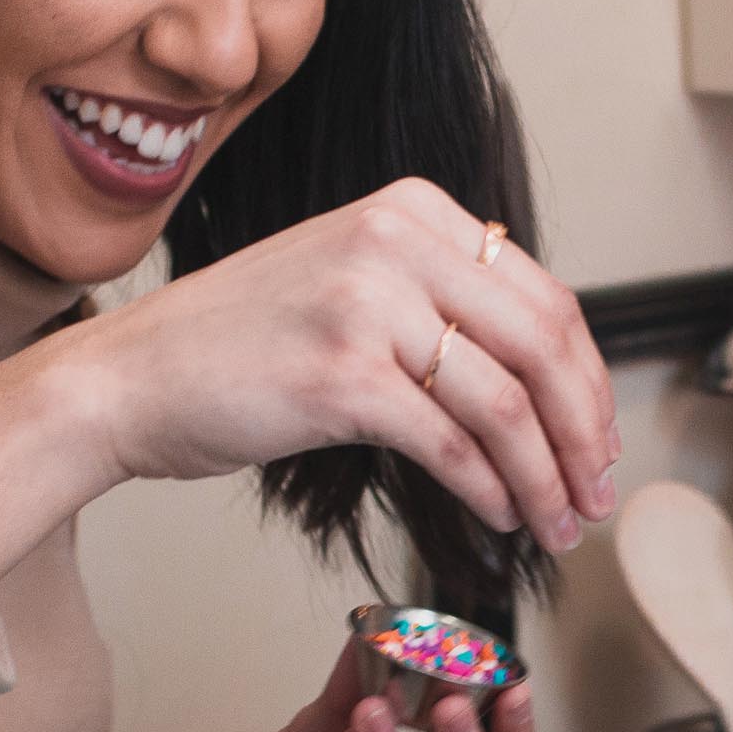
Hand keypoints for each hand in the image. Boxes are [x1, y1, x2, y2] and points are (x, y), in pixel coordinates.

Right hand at [72, 178, 618, 558]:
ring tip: (559, 522)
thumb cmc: (241, 346)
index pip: (546, 297)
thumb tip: (549, 371)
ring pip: (507, 402)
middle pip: (544, 345)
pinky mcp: (342, 373)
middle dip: (585, 433)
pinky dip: (492, 488)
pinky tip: (501, 516)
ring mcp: (367, 302)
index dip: (590, 379)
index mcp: (413, 209)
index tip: (601, 438)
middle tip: (597, 492)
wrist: (131, 377)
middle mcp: (396, 239)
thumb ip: (438, 297)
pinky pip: (453, 442)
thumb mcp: (352, 281)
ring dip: (547, 476)